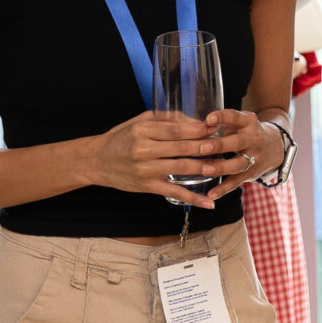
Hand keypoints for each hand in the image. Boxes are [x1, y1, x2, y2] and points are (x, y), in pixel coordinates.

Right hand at [76, 112, 238, 208]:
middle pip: (182, 147)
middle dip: (205, 146)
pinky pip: (174, 192)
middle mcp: (144, 149)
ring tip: (220, 166)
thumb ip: (166, 119)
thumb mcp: (140, 121)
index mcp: (143, 130)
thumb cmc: (121, 138)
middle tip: (224, 145)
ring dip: (203, 168)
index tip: (216, 127)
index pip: (177, 129)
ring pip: (180, 168)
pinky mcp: (147, 186)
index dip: (199, 128)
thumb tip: (195, 120)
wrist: (97, 161)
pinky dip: (192, 198)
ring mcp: (145, 169)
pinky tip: (208, 203)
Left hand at [198, 110, 286, 203]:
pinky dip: (223, 189)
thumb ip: (218, 123)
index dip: (222, 117)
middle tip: (202, 147)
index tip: (208, 119)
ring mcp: (254, 157)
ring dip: (221, 167)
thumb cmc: (246, 131)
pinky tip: (211, 194)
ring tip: (205, 170)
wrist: (274, 146)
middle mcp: (253, 139)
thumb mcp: (239, 122)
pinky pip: (236, 182)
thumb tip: (188, 124)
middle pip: (238, 142)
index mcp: (248, 122)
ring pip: (238, 164)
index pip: (235, 117)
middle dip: (220, 145)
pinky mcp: (251, 173)